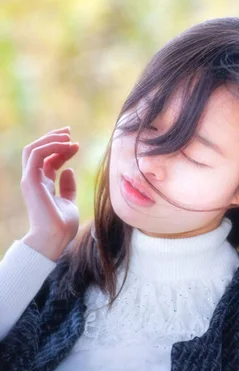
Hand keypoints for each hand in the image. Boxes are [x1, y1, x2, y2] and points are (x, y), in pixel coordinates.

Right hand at [20, 126, 79, 260]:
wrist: (54, 239)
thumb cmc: (62, 226)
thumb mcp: (69, 202)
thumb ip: (68, 187)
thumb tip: (69, 170)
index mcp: (42, 185)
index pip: (48, 161)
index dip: (62, 150)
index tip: (77, 145)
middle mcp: (34, 180)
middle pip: (38, 152)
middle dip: (53, 139)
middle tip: (69, 131)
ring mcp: (30, 180)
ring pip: (34, 149)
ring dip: (51, 139)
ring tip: (68, 137)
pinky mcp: (30, 180)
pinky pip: (36, 154)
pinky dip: (49, 146)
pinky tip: (64, 145)